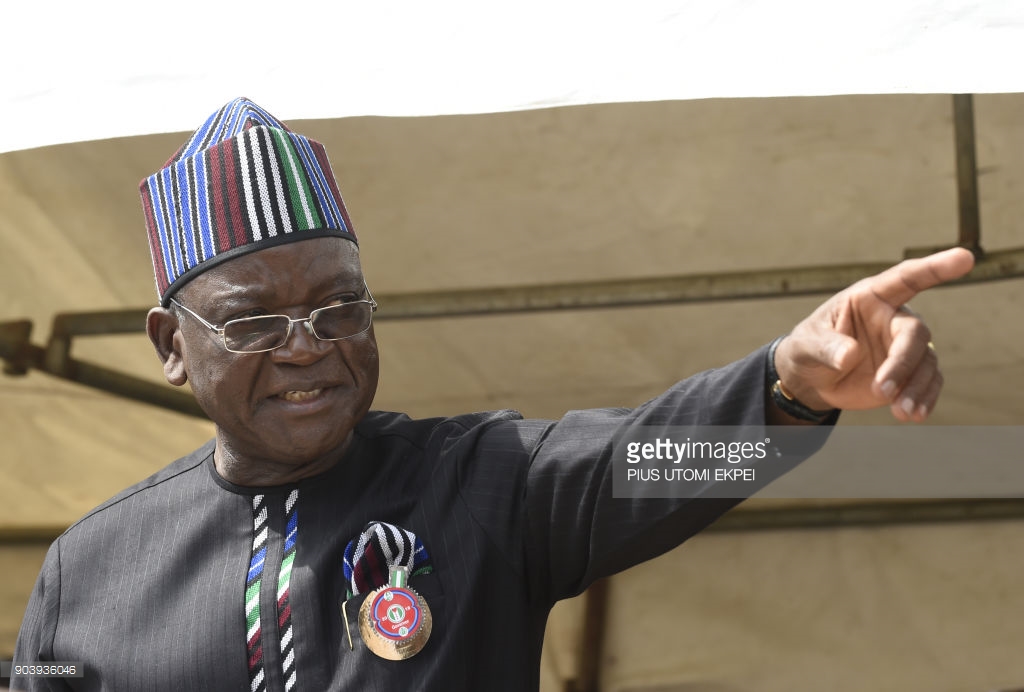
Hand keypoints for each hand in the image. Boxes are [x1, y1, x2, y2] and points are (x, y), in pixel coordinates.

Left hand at [773, 247, 974, 421]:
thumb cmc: (807, 349)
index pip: (905, 278)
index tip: (964, 258)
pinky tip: (914, 414)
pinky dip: (924, 398)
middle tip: (882, 391)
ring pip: (926, 361)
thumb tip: (848, 355)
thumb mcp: (805, 345)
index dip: (934, 268)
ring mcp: (902, 345)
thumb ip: (825, 347)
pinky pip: (928, 382)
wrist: (811, 379)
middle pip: (915, 333)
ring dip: (916, 387)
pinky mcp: (908, 371)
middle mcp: (892, 318)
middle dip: (903, 362)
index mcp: (869, 297)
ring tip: (901, 412)